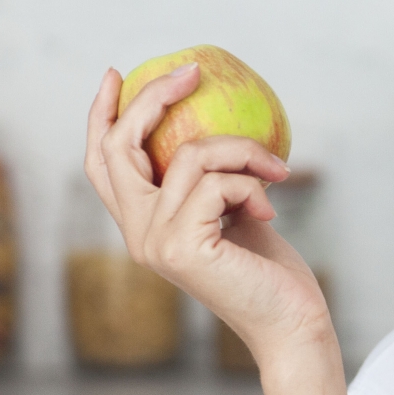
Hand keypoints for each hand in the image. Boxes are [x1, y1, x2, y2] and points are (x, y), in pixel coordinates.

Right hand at [82, 64, 331, 367]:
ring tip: (277, 171)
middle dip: (154, 98)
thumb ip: (210, 180)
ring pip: (188, 156)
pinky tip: (269, 213)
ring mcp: (155, 242)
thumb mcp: (232, 212)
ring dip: (242, 151)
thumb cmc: (269, 271)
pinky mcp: (182, 246)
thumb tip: (214, 124)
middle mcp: (137, 235)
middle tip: (193, 71)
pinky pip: (216, 182)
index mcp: (142, 226)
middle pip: (121, 146)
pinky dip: (251, 185)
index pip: (102, 164)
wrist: (292, 323)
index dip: (101, 116)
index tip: (117, 75)